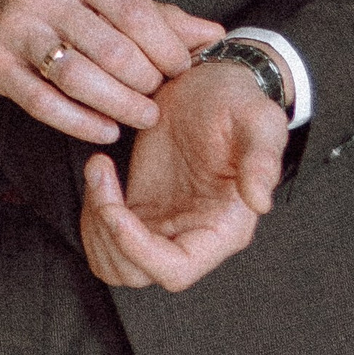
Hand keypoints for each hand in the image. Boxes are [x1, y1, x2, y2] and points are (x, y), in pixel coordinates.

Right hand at [0, 0, 218, 144]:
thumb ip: (150, 12)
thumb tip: (212, 34)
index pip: (135, 11)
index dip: (167, 47)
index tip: (181, 68)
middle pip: (112, 49)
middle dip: (146, 82)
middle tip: (159, 97)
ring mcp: (16, 28)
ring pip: (80, 78)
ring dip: (120, 106)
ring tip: (141, 117)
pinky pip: (45, 102)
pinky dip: (82, 122)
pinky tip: (106, 130)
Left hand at [79, 55, 287, 290]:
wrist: (211, 82)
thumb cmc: (238, 101)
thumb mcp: (258, 120)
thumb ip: (263, 159)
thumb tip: (261, 202)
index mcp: (223, 229)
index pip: (176, 270)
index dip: (139, 252)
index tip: (116, 212)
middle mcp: (191, 237)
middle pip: (135, 272)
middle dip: (107, 233)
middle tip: (102, 174)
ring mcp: (162, 226)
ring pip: (114, 263)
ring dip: (94, 226)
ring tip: (99, 171)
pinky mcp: (140, 209)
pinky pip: (104, 239)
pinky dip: (90, 215)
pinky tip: (99, 173)